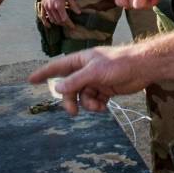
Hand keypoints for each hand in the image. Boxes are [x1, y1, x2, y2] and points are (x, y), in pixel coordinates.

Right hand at [28, 45, 150, 115]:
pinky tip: (104, 106)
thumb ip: (75, 81)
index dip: (44, 73)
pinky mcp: (106, 89)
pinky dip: (97, 105)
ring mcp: (96, 80)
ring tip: (98, 105)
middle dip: (70, 101)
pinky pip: (94, 101)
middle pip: (69, 88)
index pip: (57, 67)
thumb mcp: (94, 72)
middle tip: (73, 112)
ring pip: (82, 97)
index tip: (31, 80)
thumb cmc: (119, 64)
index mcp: (81, 60)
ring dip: (88, 104)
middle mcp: (86, 70)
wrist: (142, 68)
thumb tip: (57, 88)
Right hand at [38, 0, 73, 28]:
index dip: (69, 24)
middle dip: (65, 24)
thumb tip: (78, 13)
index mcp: (59, 6)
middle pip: (59, 21)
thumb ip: (73, 5)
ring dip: (58, 23)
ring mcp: (46, 8)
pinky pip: (43, 16)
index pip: (65, 19)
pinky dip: (46, 22)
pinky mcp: (43, 6)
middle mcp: (52, 8)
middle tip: (69, 25)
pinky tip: (49, 26)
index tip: (73, 26)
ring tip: (63, 23)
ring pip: (52, 20)